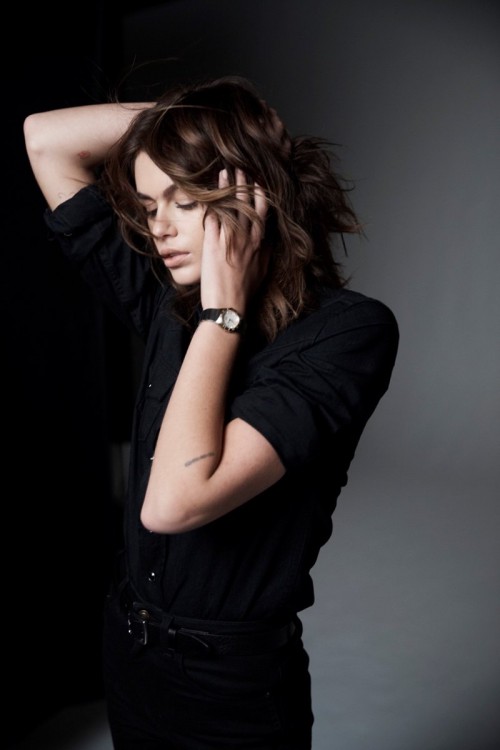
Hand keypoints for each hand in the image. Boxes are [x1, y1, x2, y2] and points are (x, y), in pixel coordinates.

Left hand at [200, 168, 267, 311]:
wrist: (229, 305)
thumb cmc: (245, 291)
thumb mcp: (263, 270)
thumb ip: (265, 252)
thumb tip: (267, 240)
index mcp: (260, 242)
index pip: (263, 211)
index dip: (259, 194)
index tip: (256, 181)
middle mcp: (247, 237)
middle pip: (247, 203)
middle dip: (244, 183)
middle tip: (240, 168)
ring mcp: (230, 238)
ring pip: (230, 206)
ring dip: (227, 186)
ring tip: (225, 172)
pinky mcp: (213, 243)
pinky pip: (213, 216)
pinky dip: (212, 202)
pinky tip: (209, 191)